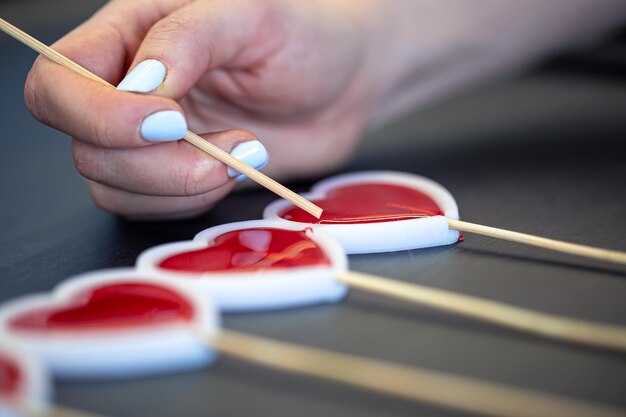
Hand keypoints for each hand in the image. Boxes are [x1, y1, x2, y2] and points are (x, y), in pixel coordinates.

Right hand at [25, 0, 376, 218]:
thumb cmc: (303, 37)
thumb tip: (138, 85)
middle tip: (219, 149)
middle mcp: (127, 90)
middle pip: (83, 145)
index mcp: (129, 35)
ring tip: (244, 150)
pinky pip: (152, 207)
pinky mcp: (176, 174)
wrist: (345, 85)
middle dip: (151, 163)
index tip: (169, 122)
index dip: (96, 114)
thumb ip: (187, 39)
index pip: (58, 82)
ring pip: (113, 186)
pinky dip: (192, 199)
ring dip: (179, 184)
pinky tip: (237, 167)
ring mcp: (150, 139)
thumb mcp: (251, 16)